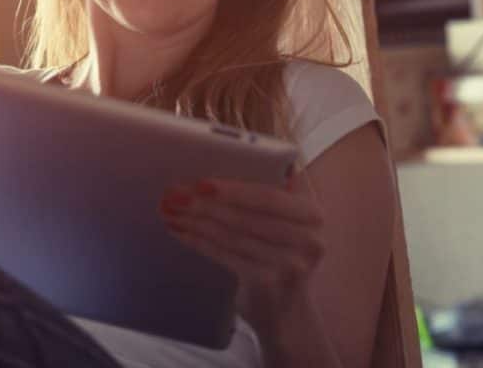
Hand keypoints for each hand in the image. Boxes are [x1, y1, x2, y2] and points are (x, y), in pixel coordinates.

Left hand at [159, 174, 325, 334]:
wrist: (287, 310)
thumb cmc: (277, 253)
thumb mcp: (284, 222)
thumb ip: (267, 194)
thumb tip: (220, 171)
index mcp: (312, 214)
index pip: (269, 196)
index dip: (234, 189)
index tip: (201, 182)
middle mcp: (309, 239)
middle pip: (246, 216)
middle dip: (205, 203)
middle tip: (173, 195)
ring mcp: (289, 264)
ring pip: (232, 235)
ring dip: (196, 220)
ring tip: (169, 210)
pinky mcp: (267, 283)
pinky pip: (225, 255)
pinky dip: (199, 241)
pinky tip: (179, 231)